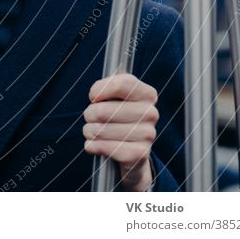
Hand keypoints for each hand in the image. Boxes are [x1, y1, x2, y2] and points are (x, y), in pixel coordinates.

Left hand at [83, 73, 157, 190]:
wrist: (131, 146)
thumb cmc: (117, 113)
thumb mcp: (114, 94)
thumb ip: (105, 87)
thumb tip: (96, 98)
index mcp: (147, 94)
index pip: (120, 85)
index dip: (98, 90)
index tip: (94, 97)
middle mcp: (151, 113)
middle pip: (102, 110)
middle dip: (89, 114)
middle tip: (91, 117)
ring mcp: (148, 134)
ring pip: (100, 130)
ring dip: (89, 131)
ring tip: (93, 131)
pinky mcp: (141, 153)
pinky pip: (106, 148)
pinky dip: (93, 146)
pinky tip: (92, 144)